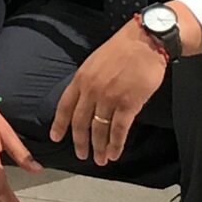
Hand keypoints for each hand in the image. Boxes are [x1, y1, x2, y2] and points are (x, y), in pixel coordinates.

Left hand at [51, 21, 167, 165]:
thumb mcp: (95, 61)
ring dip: (99, 148)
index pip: (65, 106)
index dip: (59, 124)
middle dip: (80, 142)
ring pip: (100, 130)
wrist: (145, 41)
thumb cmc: (122, 49)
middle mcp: (92, 90)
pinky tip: (115, 153)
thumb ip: (88, 81)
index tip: (56, 138)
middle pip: (81, 123)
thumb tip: (85, 99)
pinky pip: (119, 130)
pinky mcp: (129, 104)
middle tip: (81, 155)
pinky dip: (116, 144)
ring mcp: (109, 98)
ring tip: (100, 160)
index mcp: (81, 79)